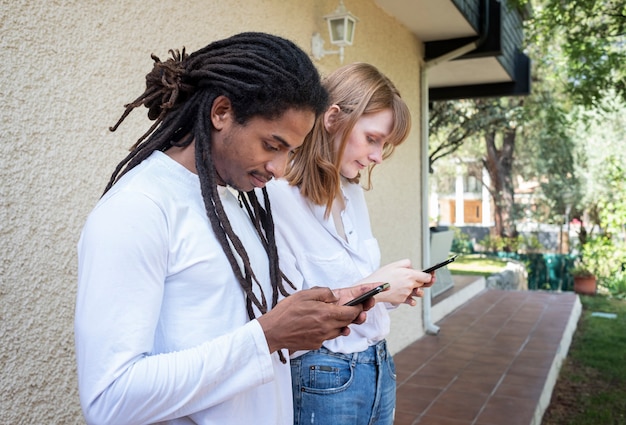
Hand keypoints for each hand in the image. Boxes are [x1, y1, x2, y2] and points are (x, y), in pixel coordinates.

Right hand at [257, 284, 377, 352]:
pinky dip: (330, 329)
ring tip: (342, 315)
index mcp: (326, 314)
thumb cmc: (286, 312)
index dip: (361, 307)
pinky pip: (328, 335)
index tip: (366, 302)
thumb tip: (335, 296)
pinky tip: (323, 323)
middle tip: (363, 307)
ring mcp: (322, 338)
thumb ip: (323, 293)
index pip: (352, 312)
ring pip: (339, 330)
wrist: (272, 332)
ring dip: (343, 323)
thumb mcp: (304, 294)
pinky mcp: (316, 344)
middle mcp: (327, 328)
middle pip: (349, 322)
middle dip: (357, 314)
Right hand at [359, 259, 432, 305]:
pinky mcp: (402, 300)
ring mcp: (407, 293)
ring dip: (418, 291)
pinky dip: (412, 299)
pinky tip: (410, 297)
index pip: (427, 276)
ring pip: (419, 293)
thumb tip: (413, 267)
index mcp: (409, 275)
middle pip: (424, 285)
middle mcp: (410, 285)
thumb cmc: (382, 276)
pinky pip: (412, 301)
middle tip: (425, 280)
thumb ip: (406, 263)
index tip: (432, 274)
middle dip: (424, 282)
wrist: (372, 289)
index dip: (431, 275)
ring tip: (413, 288)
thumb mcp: (394, 264)